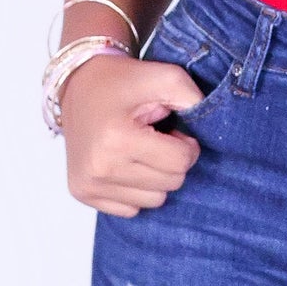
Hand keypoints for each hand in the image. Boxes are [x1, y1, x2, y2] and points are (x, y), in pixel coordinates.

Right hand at [61, 53, 205, 215]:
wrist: (78, 84)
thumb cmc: (122, 80)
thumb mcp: (164, 75)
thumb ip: (193, 98)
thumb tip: (208, 130)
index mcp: (118, 139)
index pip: (180, 163)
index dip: (185, 145)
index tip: (172, 131)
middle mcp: (100, 167)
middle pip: (170, 184)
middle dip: (171, 161)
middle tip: (155, 138)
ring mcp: (89, 184)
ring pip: (154, 201)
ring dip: (155, 177)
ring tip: (139, 150)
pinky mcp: (82, 193)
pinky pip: (130, 209)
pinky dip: (135, 190)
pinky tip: (124, 164)